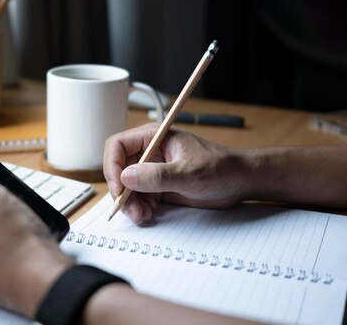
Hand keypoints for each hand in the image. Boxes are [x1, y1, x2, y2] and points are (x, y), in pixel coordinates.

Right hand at [104, 123, 245, 223]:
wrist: (240, 181)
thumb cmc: (221, 168)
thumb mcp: (189, 173)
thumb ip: (157, 176)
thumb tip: (126, 177)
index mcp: (153, 137)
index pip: (117, 146)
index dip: (112, 167)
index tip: (118, 188)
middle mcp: (149, 152)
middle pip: (118, 169)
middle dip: (121, 192)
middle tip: (131, 210)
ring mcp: (152, 169)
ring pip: (126, 187)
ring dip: (130, 203)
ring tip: (143, 215)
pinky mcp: (158, 185)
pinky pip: (138, 197)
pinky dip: (139, 208)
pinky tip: (149, 214)